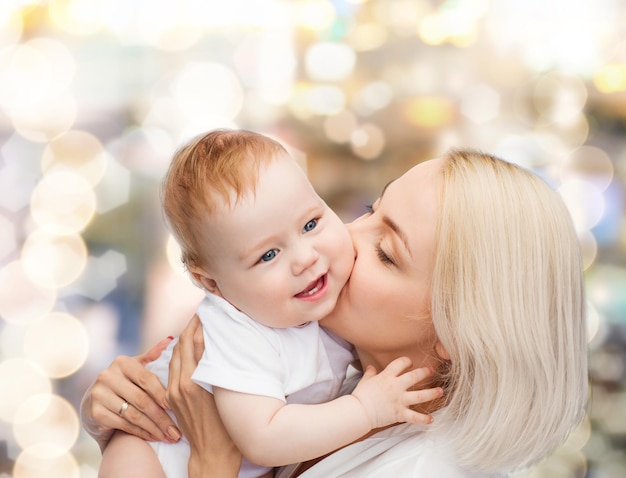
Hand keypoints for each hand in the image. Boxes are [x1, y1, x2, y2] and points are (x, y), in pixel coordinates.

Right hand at [80, 337, 180, 450]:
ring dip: (154, 428)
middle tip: (177, 430)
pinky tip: (153, 437)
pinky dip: (141, 432)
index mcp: (122, 362)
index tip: (177, 406)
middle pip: (142, 399)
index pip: (147, 379)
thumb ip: (152, 356)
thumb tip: (172, 339)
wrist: (94, 402)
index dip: (163, 394)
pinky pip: (124, 424)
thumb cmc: (124, 383)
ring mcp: (99, 394)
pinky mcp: (95, 412)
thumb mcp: (136, 368)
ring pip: (134, 414)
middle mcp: (107, 375)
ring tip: (169, 436)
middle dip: (162, 417)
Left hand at [167, 315, 241, 477]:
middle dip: (191, 326)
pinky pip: (174, 367)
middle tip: (202, 312)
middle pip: (183, 343)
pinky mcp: (172, 397)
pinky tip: (189, 347)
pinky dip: (182, 352)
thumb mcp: (227, 393)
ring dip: (185, 337)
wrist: (212, 455)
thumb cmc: (229, 428)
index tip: (207, 309)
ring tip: (196, 324)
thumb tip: (220, 343)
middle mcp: (181, 382)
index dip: (200, 323)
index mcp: (196, 380)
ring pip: (176, 354)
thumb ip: (220, 367)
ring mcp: (174, 390)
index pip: (195, 341)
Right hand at [351, 357, 443, 428]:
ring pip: (420, 395)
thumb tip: (371, 367)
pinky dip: (424, 419)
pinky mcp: (400, 413)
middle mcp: (396, 387)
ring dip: (432, 393)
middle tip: (431, 371)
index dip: (406, 361)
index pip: (400, 363)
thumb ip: (370, 373)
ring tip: (440, 391)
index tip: (410, 363)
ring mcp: (399, 400)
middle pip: (414, 377)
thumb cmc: (361, 395)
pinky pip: (415, 417)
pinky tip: (432, 419)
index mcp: (387, 377)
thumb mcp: (365, 380)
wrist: (359, 412)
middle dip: (424, 372)